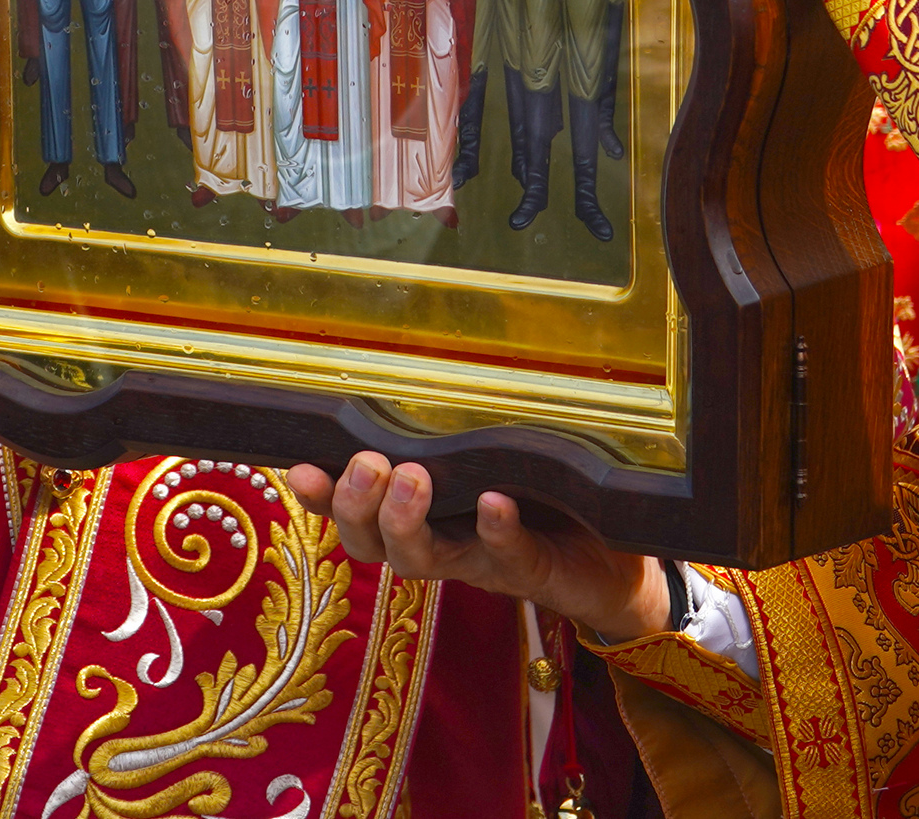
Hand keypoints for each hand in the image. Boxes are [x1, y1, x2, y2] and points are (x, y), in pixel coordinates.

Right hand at [287, 455, 662, 645]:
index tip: (299, 467)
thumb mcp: (499, 454)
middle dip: (355, 505)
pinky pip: (507, 556)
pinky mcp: (532, 572)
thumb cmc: (548, 499)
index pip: (354, 509)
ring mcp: (482, 561)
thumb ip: (464, 421)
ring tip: (412, 478)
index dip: (320, 495)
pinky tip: (493, 503)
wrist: (619, 564)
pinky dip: (496, 531)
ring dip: (406, 522)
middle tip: (367, 465)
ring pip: (420, 560)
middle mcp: (441, 541)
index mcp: (423, 511)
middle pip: (370, 542)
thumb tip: (426, 344)